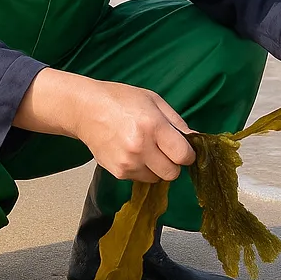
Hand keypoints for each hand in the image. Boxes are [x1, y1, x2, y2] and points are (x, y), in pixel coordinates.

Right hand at [13, 68, 195, 181]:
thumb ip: (177, 123)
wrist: (85, 110)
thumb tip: (195, 140)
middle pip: (172, 173)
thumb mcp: (154, 101)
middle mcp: (141, 148)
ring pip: (157, 178)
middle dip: (173, 163)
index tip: (183, 148)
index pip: (184, 156)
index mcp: (153, 127)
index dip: (187, 154)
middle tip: (164, 149)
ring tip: (145, 149)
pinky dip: (141, 169)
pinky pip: (140, 178)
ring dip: (157, 168)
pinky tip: (132, 152)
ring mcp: (128, 163)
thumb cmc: (120, 100)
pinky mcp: (118, 172)